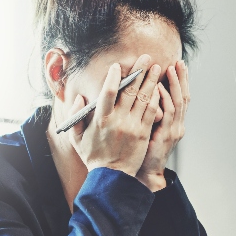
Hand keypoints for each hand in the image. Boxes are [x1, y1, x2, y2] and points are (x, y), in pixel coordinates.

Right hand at [68, 56, 162, 177]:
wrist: (112, 177)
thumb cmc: (93, 157)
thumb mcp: (77, 138)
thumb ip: (76, 116)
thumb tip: (80, 97)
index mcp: (100, 120)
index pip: (108, 92)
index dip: (114, 77)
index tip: (118, 66)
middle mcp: (118, 120)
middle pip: (130, 91)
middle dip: (139, 71)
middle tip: (146, 57)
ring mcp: (132, 126)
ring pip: (144, 99)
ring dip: (151, 81)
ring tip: (157, 67)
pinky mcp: (143, 133)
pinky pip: (151, 112)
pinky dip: (156, 99)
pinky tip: (160, 88)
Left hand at [136, 60, 189, 190]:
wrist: (145, 173)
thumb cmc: (143, 151)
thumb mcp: (150, 129)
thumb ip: (150, 112)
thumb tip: (144, 93)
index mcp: (175, 123)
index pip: (180, 97)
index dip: (180, 81)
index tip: (177, 65)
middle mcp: (178, 125)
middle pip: (183, 97)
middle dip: (182, 78)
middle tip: (179, 62)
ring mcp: (173, 130)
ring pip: (178, 103)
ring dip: (175, 85)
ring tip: (170, 69)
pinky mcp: (165, 135)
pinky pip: (167, 114)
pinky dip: (164, 100)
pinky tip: (159, 88)